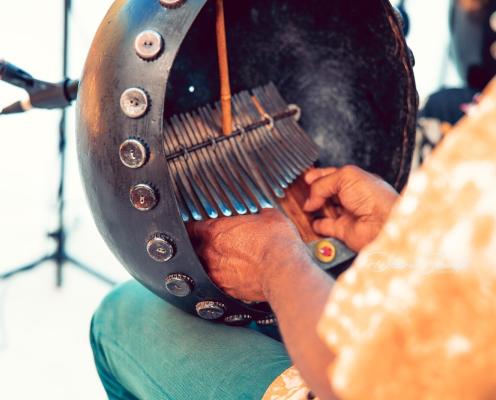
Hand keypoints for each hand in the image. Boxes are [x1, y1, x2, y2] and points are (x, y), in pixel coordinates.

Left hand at [188, 209, 308, 302]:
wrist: (284, 271)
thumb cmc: (276, 243)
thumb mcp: (270, 217)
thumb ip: (260, 214)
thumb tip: (264, 214)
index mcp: (216, 232)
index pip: (192, 228)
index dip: (193, 227)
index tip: (196, 227)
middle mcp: (211, 254)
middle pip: (195, 250)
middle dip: (201, 246)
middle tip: (213, 243)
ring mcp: (218, 275)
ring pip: (205, 269)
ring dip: (212, 264)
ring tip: (226, 261)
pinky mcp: (228, 291)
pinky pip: (220, 284)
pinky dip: (225, 280)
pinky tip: (236, 276)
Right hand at [303, 165, 398, 251]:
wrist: (383, 222)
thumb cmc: (374, 197)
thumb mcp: (345, 177)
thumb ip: (322, 184)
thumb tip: (310, 199)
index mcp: (354, 180)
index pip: (331, 175)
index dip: (317, 176)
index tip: (305, 178)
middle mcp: (351, 197)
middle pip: (326, 192)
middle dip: (314, 192)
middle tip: (302, 192)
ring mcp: (347, 214)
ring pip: (325, 209)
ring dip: (314, 207)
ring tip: (305, 205)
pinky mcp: (343, 230)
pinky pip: (326, 227)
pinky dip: (318, 224)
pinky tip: (313, 221)